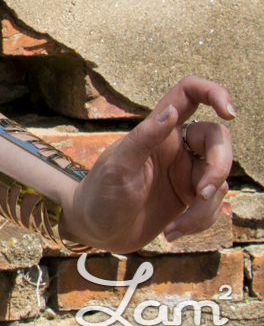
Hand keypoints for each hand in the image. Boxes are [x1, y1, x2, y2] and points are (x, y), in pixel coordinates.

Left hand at [63, 76, 236, 253]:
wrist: (96, 231)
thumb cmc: (100, 194)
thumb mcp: (119, 167)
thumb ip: (145, 138)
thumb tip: (172, 111)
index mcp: (156, 131)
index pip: (188, 94)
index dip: (213, 93)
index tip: (229, 112)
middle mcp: (175, 147)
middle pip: (217, 140)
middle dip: (218, 167)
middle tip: (201, 193)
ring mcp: (185, 173)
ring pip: (220, 179)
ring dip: (204, 208)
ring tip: (174, 228)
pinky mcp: (190, 198)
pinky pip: (213, 205)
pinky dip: (199, 222)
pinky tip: (172, 232)